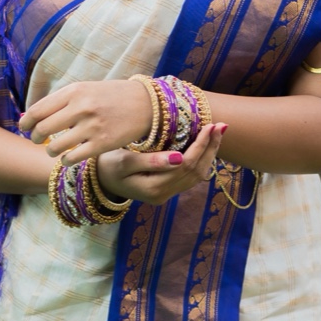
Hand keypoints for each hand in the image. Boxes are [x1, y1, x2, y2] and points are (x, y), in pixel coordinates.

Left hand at [20, 79, 152, 165]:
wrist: (145, 104)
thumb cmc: (111, 97)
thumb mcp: (86, 90)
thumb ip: (62, 101)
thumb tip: (32, 116)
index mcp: (74, 91)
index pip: (38, 110)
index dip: (26, 122)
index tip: (24, 127)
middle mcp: (81, 107)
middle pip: (42, 129)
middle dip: (35, 137)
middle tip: (37, 140)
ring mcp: (92, 127)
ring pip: (55, 147)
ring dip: (50, 151)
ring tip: (54, 150)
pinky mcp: (102, 144)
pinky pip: (73, 158)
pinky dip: (65, 161)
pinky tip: (67, 158)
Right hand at [97, 123, 225, 205]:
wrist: (100, 180)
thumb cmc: (107, 165)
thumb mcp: (123, 161)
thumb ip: (150, 161)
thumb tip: (180, 157)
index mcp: (154, 188)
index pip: (186, 165)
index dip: (200, 145)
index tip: (210, 125)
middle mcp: (164, 194)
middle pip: (196, 171)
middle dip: (210, 148)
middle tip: (221, 125)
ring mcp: (167, 194)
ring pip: (197, 175)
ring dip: (209, 154)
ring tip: (217, 133)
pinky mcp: (167, 190)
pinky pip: (190, 176)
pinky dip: (201, 160)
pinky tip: (206, 145)